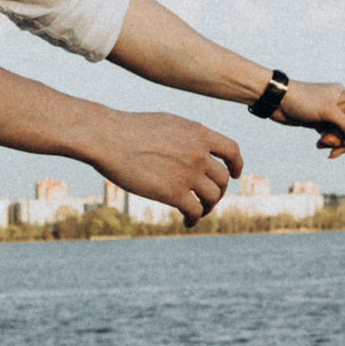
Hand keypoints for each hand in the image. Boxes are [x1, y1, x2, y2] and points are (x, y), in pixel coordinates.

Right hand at [89, 110, 242, 227]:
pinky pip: (195, 211)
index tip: (234, 175)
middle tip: (208, 199)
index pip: (232, 150)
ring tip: (198, 211)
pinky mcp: (173, 193)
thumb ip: (187, 136)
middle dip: (218, 191)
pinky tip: (187, 221)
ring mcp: (188, 173)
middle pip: (223, 179)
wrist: (108, 137)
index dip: (236, 165)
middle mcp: (198, 153)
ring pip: (213, 197)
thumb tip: (196, 147)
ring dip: (208, 207)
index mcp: (198, 133)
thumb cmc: (130, 129)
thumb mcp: (168, 123)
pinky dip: (194, 219)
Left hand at [269, 80, 344, 149]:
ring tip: (329, 148)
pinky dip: (326, 139)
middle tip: (339, 147)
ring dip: (334, 139)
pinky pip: (327, 133)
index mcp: (343, 93)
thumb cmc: (303, 99)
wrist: (276, 99)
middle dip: (343, 136)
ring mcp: (326, 112)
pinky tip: (323, 146)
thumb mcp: (328, 111)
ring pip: (336, 130)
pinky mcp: (316, 120)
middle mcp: (337, 102)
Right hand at [323, 85, 344, 156]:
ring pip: (342, 107)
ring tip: (321, 120)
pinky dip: (337, 101)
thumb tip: (330, 156)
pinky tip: (330, 105)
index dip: (333, 139)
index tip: (321, 142)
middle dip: (328, 128)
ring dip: (329, 114)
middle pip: (342, 122)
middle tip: (317, 133)